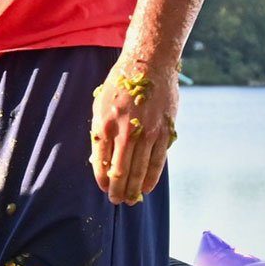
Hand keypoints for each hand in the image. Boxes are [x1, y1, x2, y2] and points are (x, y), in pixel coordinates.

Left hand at [90, 53, 178, 204]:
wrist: (149, 64)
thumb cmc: (120, 85)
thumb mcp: (100, 105)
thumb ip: (101, 132)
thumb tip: (102, 160)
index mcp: (104, 124)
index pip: (101, 162)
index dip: (102, 179)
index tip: (104, 189)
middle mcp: (125, 131)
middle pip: (121, 171)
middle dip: (118, 190)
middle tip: (116, 201)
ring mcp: (147, 133)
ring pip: (139, 170)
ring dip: (134, 189)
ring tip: (130, 200)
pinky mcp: (164, 132)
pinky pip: (157, 161)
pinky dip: (151, 177)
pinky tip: (147, 188)